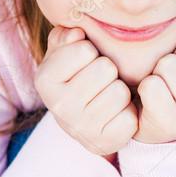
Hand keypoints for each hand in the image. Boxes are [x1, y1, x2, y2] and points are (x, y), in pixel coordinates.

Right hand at [35, 25, 138, 158]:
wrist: (82, 121)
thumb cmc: (75, 76)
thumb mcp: (63, 51)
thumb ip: (66, 35)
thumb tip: (77, 33)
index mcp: (44, 79)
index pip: (84, 49)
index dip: (90, 51)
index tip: (84, 63)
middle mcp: (59, 106)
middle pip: (106, 69)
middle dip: (108, 71)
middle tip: (99, 81)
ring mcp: (81, 128)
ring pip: (120, 92)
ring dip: (119, 91)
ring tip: (106, 96)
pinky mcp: (104, 143)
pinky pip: (130, 118)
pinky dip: (128, 113)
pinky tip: (115, 115)